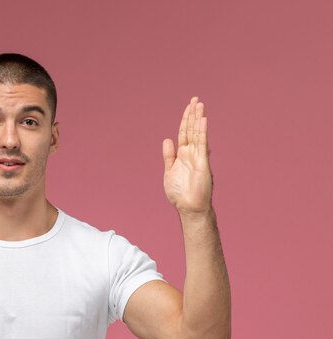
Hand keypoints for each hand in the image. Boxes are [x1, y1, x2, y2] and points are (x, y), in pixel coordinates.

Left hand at [162, 97, 211, 214]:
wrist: (188, 206)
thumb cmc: (180, 193)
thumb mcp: (169, 171)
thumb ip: (169, 156)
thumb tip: (167, 139)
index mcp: (182, 155)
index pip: (184, 133)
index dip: (185, 119)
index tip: (189, 106)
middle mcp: (191, 153)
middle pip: (191, 129)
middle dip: (193, 114)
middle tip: (195, 99)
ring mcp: (198, 156)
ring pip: (198, 133)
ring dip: (198, 119)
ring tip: (199, 104)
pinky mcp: (203, 162)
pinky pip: (202, 144)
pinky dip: (202, 131)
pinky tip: (202, 120)